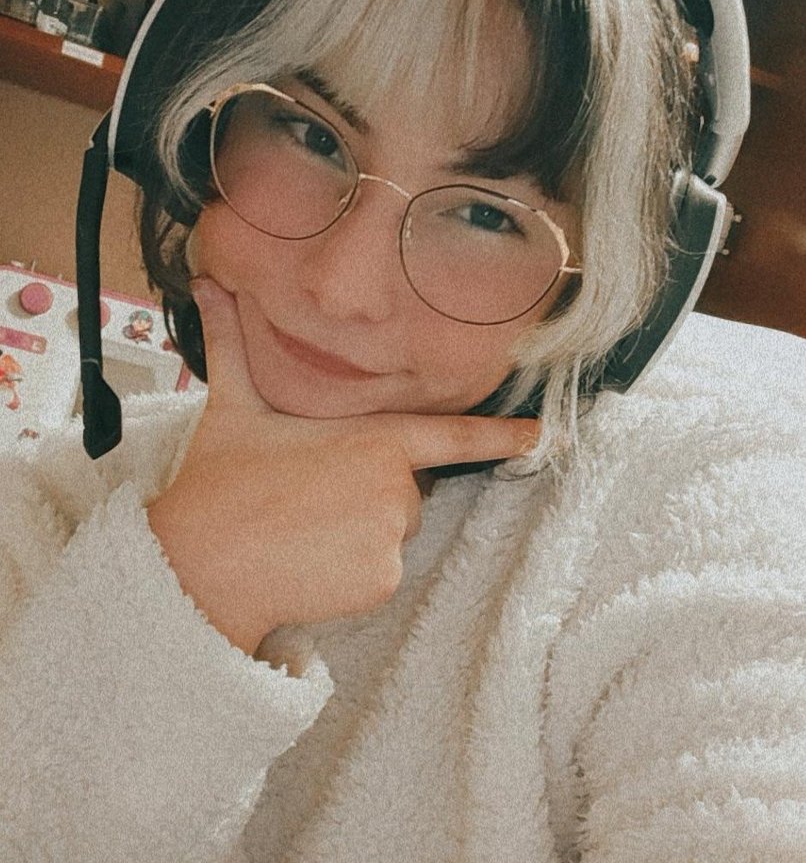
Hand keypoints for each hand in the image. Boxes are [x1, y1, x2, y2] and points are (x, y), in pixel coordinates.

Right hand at [147, 277, 539, 655]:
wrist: (200, 564)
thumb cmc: (220, 483)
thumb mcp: (232, 406)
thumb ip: (232, 342)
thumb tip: (203, 283)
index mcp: (373, 438)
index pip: (455, 435)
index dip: (505, 434)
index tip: (548, 434)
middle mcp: (396, 486)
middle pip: (406, 484)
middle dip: (371, 485)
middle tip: (311, 491)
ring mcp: (392, 536)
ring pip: (394, 527)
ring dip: (363, 526)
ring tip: (305, 525)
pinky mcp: (382, 580)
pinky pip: (381, 567)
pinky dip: (355, 566)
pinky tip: (312, 560)